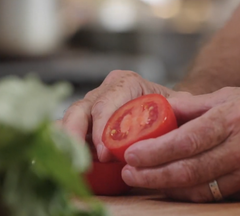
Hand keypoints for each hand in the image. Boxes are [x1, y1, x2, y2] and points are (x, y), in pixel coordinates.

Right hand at [60, 70, 187, 161]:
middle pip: (81, 110)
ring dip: (67, 142)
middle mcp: (104, 92)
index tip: (105, 154)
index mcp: (125, 83)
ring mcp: (92, 106)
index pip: (106, 104)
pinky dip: (65, 144)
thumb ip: (177, 112)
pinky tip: (65, 158)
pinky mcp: (85, 121)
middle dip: (75, 135)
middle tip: (79, 161)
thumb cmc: (168, 107)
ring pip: (70, 120)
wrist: (164, 108)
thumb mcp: (176, 107)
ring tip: (68, 162)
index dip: (101, 129)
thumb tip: (166, 133)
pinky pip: (68, 130)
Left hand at [122, 87, 239, 201]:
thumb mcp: (219, 98)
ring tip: (138, 179)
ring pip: (197, 187)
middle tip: (128, 173)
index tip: (131, 154)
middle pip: (189, 169)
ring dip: (164, 186)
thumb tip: (153, 109)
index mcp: (228, 121)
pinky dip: (181, 192)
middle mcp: (237, 149)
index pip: (186, 140)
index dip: (156, 151)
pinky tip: (163, 184)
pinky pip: (207, 194)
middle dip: (153, 174)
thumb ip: (187, 105)